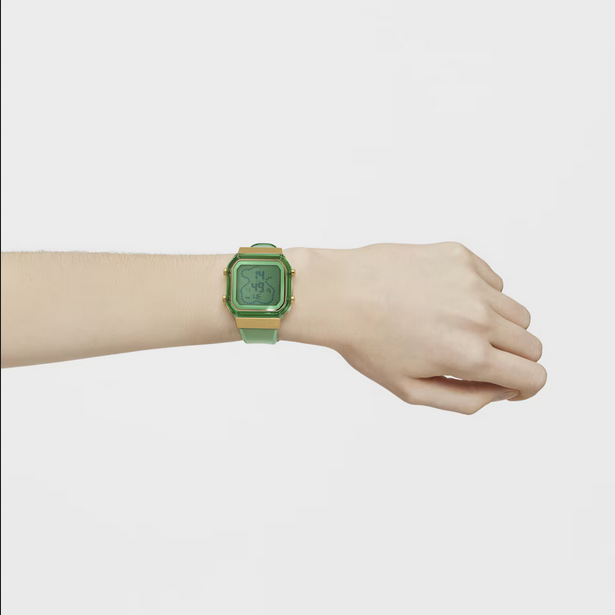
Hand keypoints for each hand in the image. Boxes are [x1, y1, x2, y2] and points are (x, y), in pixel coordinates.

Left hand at [283, 243, 545, 413]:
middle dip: (511, 357)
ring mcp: (472, 281)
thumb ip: (466, 400)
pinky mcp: (460, 256)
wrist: (338, 293)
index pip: (535, 376)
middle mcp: (479, 316)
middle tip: (475, 356)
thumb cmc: (368, 344)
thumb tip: (502, 391)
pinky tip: (441, 299)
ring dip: (497, 325)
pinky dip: (479, 294)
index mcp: (469, 355)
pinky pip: (492, 281)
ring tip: (453, 326)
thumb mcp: (411, 390)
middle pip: (531, 344)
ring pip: (515, 311)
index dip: (526, 385)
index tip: (510, 383)